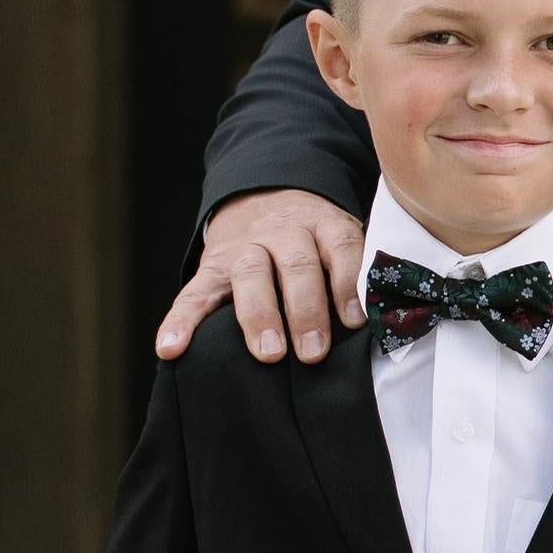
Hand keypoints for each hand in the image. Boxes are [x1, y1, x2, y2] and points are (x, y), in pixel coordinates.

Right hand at [155, 190, 366, 365]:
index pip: (340, 247)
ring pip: (250, 275)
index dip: (349, 282)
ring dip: (259, 316)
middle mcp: (284, 233)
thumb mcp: (340, 240)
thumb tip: (382, 325)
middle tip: (313, 352)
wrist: (263, 197)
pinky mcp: (211, 267)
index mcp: (323, 225)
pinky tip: (170, 348)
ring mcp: (244, 248)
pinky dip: (179, 321)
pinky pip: (193, 293)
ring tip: (268, 354)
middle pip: (296, 265)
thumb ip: (357, 273)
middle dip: (305, 309)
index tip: (355, 321)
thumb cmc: (314, 241)